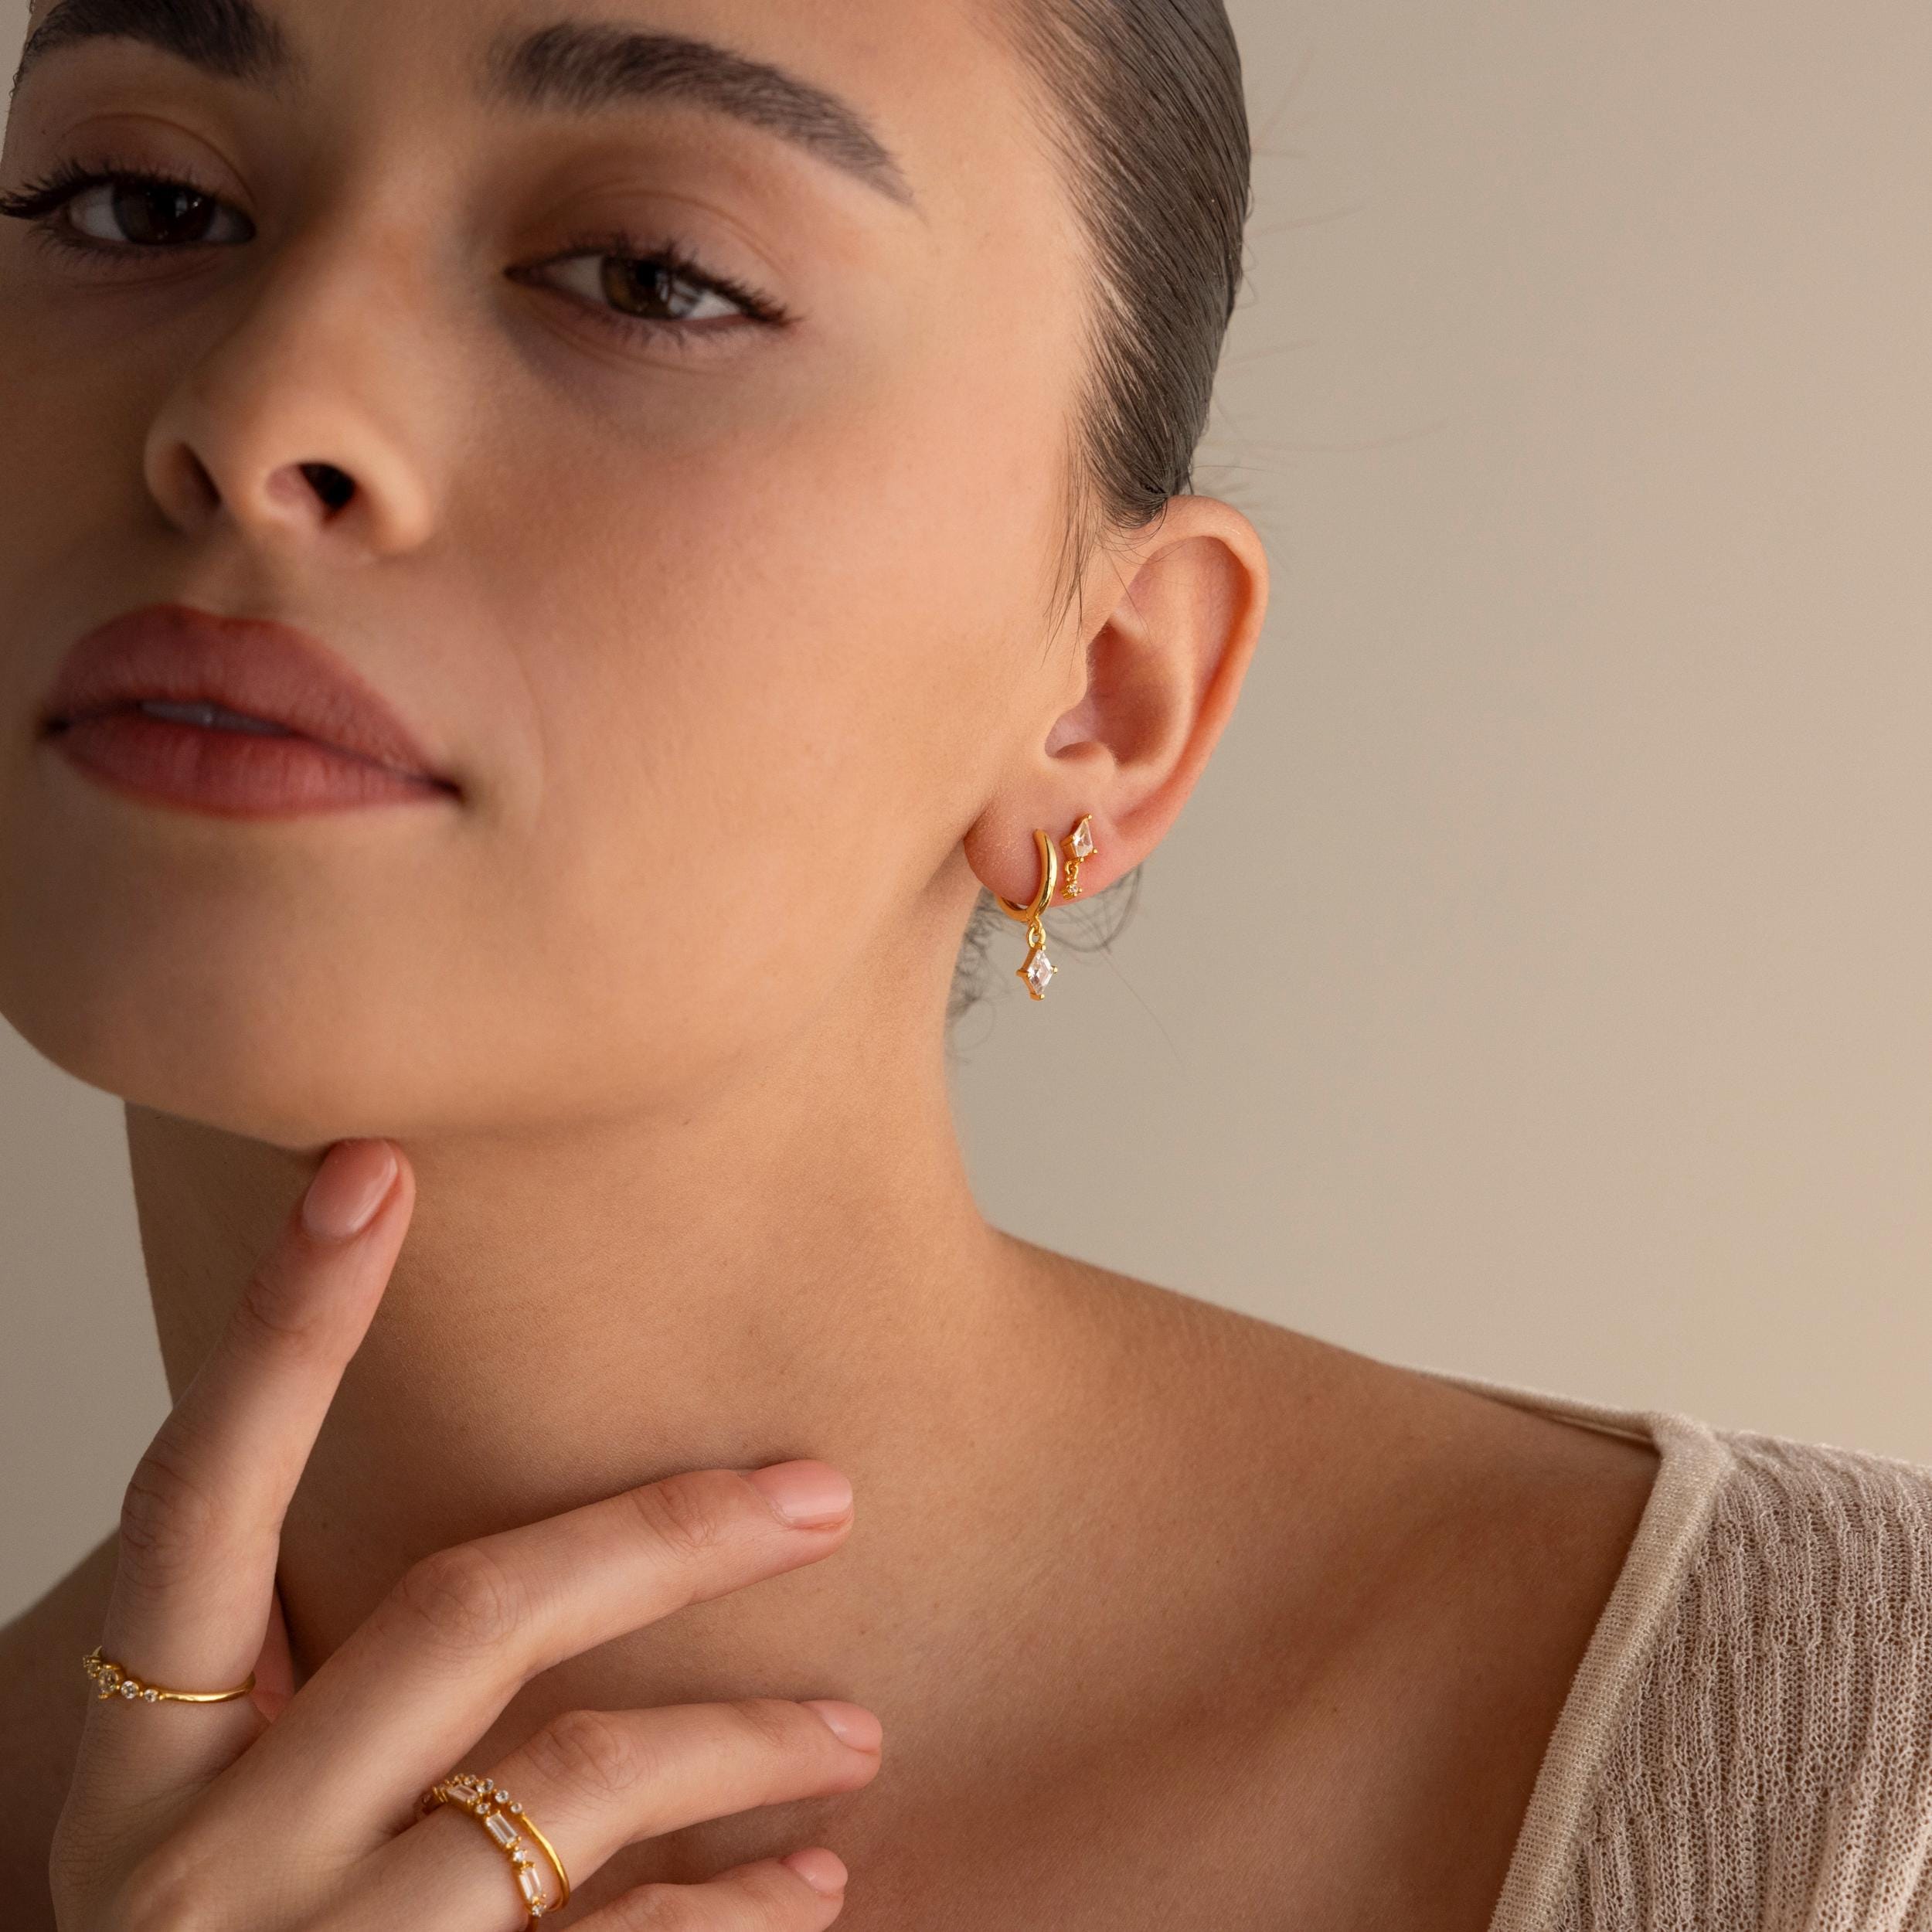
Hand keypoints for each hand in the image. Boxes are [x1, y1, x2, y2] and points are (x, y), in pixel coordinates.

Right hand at [50, 1137, 879, 1929]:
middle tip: (826, 1494)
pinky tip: (813, 1889)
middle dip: (666, 1536)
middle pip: (466, 1614)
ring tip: (854, 1737)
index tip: (372, 1167)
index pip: (198, 1490)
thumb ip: (311, 1677)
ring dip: (744, 1744)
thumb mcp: (220, 1805)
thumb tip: (525, 1528)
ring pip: (571, 1786)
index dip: (282, 1326)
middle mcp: (192, 1850)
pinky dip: (735, 1913)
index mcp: (140, 1751)